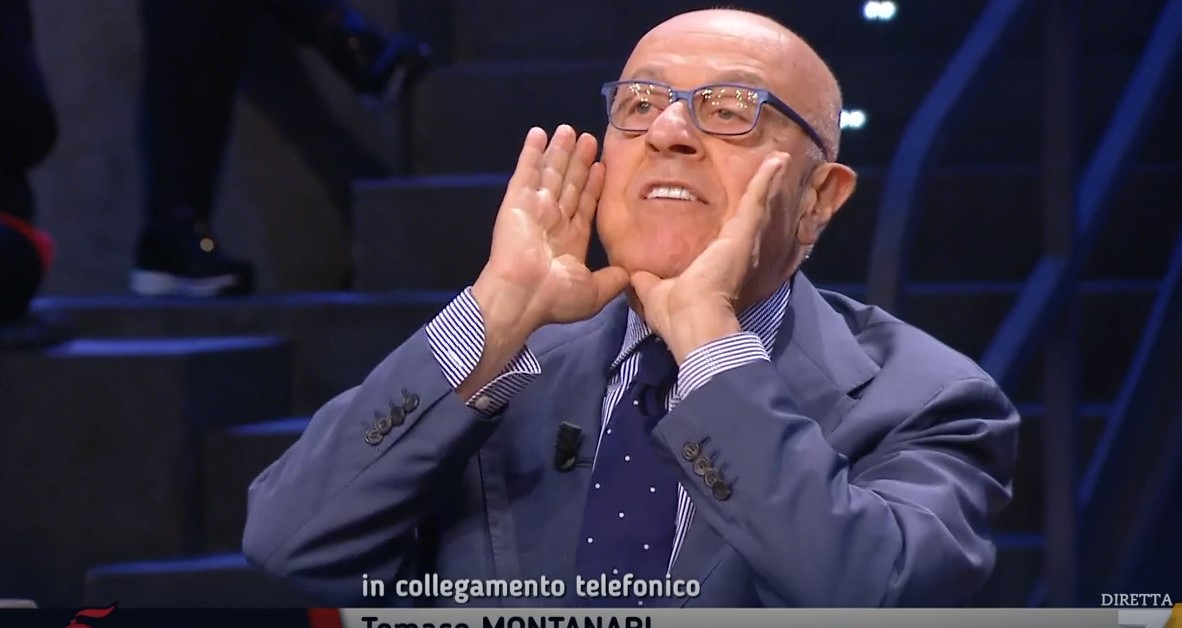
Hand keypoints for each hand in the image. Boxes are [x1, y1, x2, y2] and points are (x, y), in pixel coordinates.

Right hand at [459, 126, 628, 395]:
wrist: (522, 297)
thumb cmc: (556, 297)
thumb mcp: (595, 293)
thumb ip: (613, 280)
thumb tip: (631, 275)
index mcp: (571, 240)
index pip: (585, 204)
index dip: (594, 185)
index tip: (602, 166)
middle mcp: (553, 221)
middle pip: (569, 183)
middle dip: (579, 161)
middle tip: (589, 137)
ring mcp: (534, 209)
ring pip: (551, 173)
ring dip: (559, 151)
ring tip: (569, 129)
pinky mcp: (517, 201)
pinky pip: (526, 172)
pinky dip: (531, 152)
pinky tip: (538, 133)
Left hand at [631, 152, 789, 362]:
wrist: (692, 321)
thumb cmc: (676, 314)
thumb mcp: (655, 292)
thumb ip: (647, 280)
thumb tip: (634, 274)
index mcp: (716, 265)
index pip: (728, 237)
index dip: (737, 222)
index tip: (741, 205)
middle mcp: (736, 252)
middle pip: (751, 218)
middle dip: (762, 196)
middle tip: (771, 171)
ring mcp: (743, 241)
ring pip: (758, 205)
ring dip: (768, 182)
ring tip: (778, 158)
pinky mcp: (744, 233)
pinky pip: (756, 199)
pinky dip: (766, 179)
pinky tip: (777, 159)